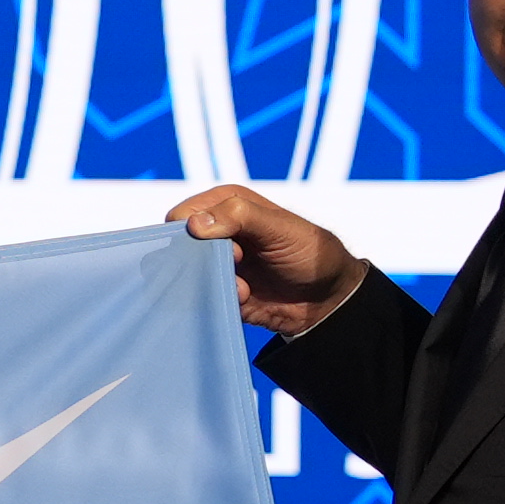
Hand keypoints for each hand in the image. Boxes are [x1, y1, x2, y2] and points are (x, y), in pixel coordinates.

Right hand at [166, 185, 366, 338]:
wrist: (326, 298)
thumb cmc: (309, 252)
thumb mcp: (279, 227)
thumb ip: (238, 216)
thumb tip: (194, 225)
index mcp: (224, 205)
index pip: (182, 216)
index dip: (196, 232)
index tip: (230, 245)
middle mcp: (216, 232)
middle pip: (178, 247)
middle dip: (202, 260)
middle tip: (237, 264)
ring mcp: (216, 263)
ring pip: (185, 274)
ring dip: (213, 282)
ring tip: (243, 286)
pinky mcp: (219, 290)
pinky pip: (199, 297)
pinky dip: (220, 298)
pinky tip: (246, 297)